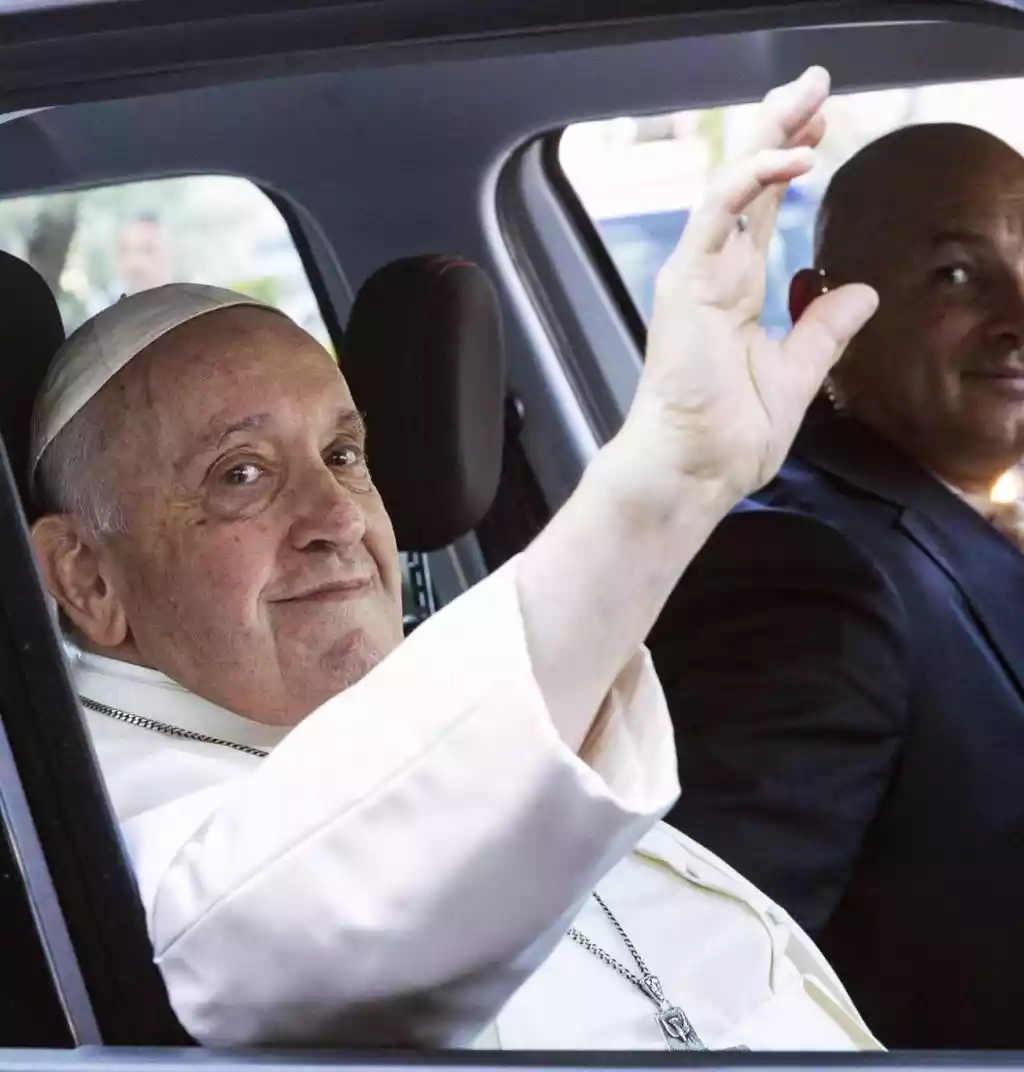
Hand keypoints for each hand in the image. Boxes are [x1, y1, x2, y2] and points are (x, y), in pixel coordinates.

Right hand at [618, 66, 878, 508]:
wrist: (690, 471)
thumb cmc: (726, 438)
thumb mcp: (796, 377)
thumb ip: (823, 331)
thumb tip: (860, 293)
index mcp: (733, 295)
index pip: (762, 213)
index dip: (787, 165)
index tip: (818, 129)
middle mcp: (713, 276)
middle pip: (747, 185)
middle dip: (778, 130)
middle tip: (812, 86)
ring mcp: (695, 276)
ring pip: (730, 184)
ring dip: (768, 136)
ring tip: (806, 95)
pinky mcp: (685, 284)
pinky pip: (716, 214)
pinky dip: (752, 179)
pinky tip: (793, 155)